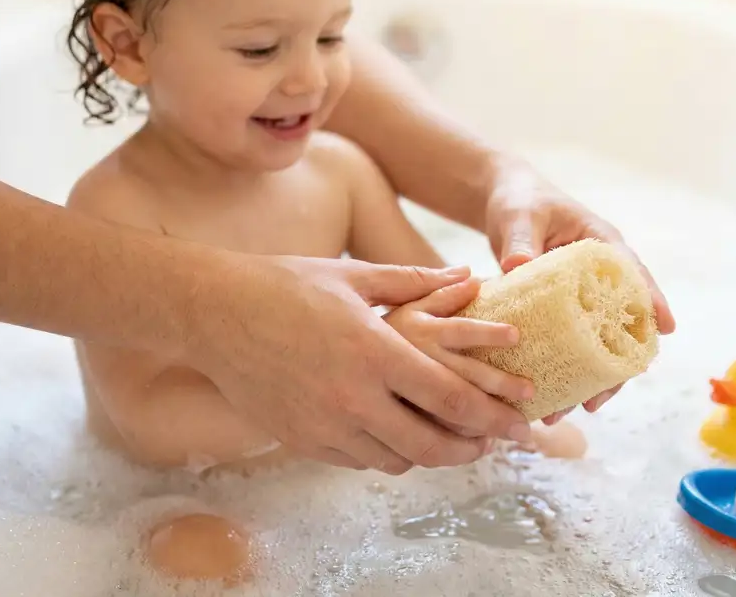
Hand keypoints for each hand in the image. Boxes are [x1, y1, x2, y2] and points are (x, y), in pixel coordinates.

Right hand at [197, 255, 531, 474]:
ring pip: (397, 460)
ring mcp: (324, 424)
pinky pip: (359, 461)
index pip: (451, 398)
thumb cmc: (284, 284)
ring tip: (448, 441)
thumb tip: (465, 274)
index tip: (522, 422)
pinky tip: (395, 436)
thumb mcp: (353, 275)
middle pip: (431, 444)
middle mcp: (352, 397)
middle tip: (493, 444)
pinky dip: (387, 454)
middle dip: (473, 449)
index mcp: (374, 350)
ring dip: (430, 454)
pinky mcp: (301, 440)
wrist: (213, 312)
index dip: (494, 416)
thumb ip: (414, 282)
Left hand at [484, 158, 675, 421]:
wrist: (504, 204)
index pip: (634, 275)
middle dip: (612, 369)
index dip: (652, 301)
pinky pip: (566, 346)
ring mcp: (580, 300)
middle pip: (619, 325)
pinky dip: (558, 372)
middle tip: (595, 402)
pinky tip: (545, 400)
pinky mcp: (559, 314)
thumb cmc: (520, 203)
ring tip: (563, 414)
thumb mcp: (519, 217)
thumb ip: (520, 240)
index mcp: (601, 246)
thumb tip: (517, 265)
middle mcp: (598, 279)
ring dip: (582, 381)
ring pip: (594, 345)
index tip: (665, 329)